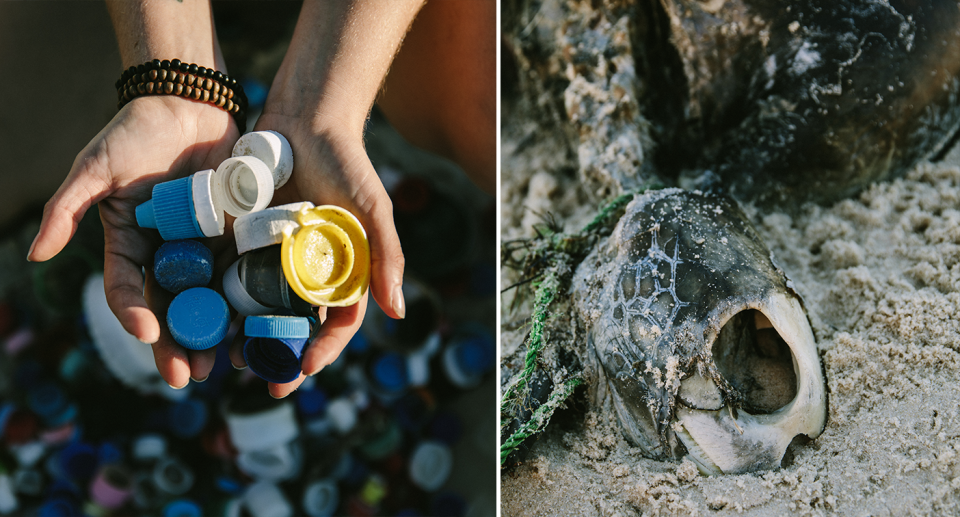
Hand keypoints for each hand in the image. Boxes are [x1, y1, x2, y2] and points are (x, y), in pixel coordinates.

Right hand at [29, 95, 237, 388]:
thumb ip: (66, 209)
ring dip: (215, 336)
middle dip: (177, 345)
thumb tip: (35, 256)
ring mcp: (204, 248)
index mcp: (130, 244)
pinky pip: (242, 275)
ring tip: (223, 365)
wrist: (191, 104)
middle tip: (189, 376)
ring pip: (209, 302)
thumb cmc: (138, 132)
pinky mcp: (236, 237)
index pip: (127, 290)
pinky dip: (249, 304)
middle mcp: (167, 254)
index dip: (134, 315)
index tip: (147, 335)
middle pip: (171, 309)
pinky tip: (257, 328)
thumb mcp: (96, 167)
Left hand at [227, 111, 405, 397]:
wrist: (304, 118)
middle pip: (297, 325)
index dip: (325, 349)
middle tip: (265, 383)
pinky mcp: (245, 240)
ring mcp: (276, 257)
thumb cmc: (346, 161)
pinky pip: (233, 276)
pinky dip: (221, 301)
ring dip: (248, 338)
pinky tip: (205, 321)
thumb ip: (386, 256)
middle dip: (283, 357)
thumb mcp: (372, 207)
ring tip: (229, 361)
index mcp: (344, 268)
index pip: (339, 321)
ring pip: (261, 309)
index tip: (304, 370)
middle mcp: (310, 270)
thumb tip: (399, 313)